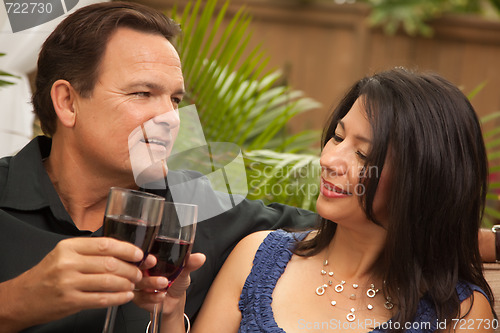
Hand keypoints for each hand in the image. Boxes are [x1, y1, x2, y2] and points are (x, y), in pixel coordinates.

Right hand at [0, 237, 143, 331]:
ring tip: (132, 284)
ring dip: (126, 283)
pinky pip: (102, 299)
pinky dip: (118, 298)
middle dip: (130, 268)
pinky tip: (125, 296)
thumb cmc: (48, 274)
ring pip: (109, 281)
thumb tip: (122, 251)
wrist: (24, 297)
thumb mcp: (65, 254)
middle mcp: (68, 263)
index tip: (139, 254)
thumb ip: (90, 251)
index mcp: (69, 247)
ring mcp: (69, 283)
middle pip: (110, 263)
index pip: (105, 244)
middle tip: (138, 272)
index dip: (127, 249)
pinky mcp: (71, 301)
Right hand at [133, 253, 205, 313]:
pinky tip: (161, 296)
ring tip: (164, 284)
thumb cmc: (177, 281)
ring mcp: (139, 283)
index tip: (153, 258)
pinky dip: (151, 297)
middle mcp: (142, 269)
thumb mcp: (184, 270)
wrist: (175, 301)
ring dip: (151, 283)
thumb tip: (201, 257)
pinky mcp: (138, 297)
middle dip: (145, 268)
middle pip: (135, 266)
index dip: (145, 255)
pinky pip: (139, 297)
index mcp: (151, 258)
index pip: (142, 253)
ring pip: (138, 281)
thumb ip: (189, 263)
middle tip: (156, 269)